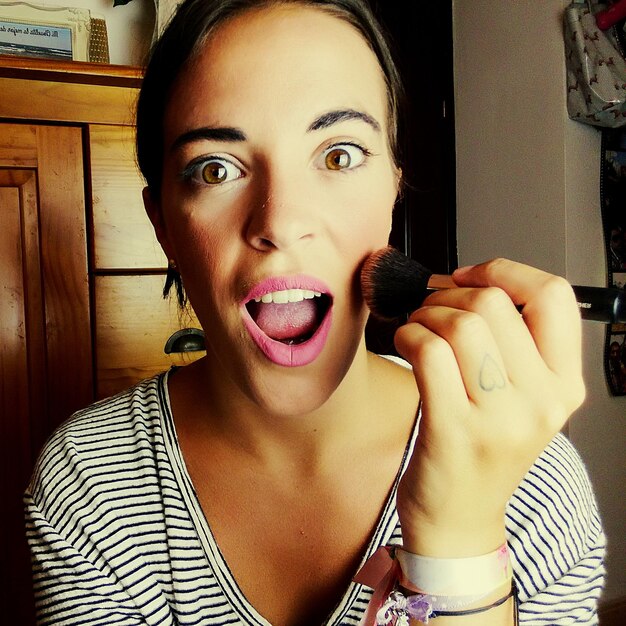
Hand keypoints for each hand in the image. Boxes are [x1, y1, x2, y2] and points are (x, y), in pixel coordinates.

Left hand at [394, 258, 584, 556]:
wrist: (459, 518)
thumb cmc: (481, 451)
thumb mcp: (520, 400)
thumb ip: (512, 344)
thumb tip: (470, 281)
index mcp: (563, 385)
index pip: (555, 297)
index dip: (506, 271)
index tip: (472, 275)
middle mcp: (541, 401)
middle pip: (495, 304)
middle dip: (451, 293)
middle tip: (432, 307)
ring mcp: (500, 420)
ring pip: (462, 324)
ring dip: (427, 314)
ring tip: (418, 328)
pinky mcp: (454, 430)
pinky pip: (430, 352)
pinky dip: (409, 334)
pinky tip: (406, 343)